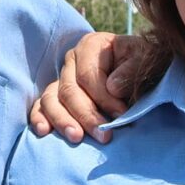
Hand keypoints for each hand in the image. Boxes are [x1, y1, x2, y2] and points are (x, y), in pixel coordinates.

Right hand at [29, 32, 148, 141]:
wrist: (140, 72)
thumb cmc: (143, 65)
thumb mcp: (145, 60)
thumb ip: (132, 70)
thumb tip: (112, 87)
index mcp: (91, 45)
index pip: (88, 75)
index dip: (103, 98)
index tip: (121, 115)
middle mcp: (71, 59)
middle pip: (69, 90)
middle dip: (86, 115)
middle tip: (104, 136)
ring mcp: (61, 78)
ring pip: (51, 99)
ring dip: (63, 120)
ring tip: (77, 138)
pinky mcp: (56, 95)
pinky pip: (41, 106)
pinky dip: (39, 118)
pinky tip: (43, 131)